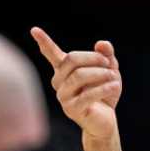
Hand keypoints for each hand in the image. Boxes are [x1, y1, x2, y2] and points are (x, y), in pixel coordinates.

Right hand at [30, 27, 121, 143]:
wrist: (105, 121)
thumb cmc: (105, 93)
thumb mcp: (110, 70)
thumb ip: (106, 56)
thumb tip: (102, 44)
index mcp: (65, 70)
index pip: (52, 53)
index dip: (44, 42)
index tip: (34, 29)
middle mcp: (59, 81)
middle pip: (72, 59)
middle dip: (94, 58)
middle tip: (109, 64)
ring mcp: (63, 96)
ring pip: (79, 76)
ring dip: (100, 74)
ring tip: (114, 77)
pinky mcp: (71, 109)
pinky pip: (87, 94)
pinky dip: (104, 88)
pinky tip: (115, 86)